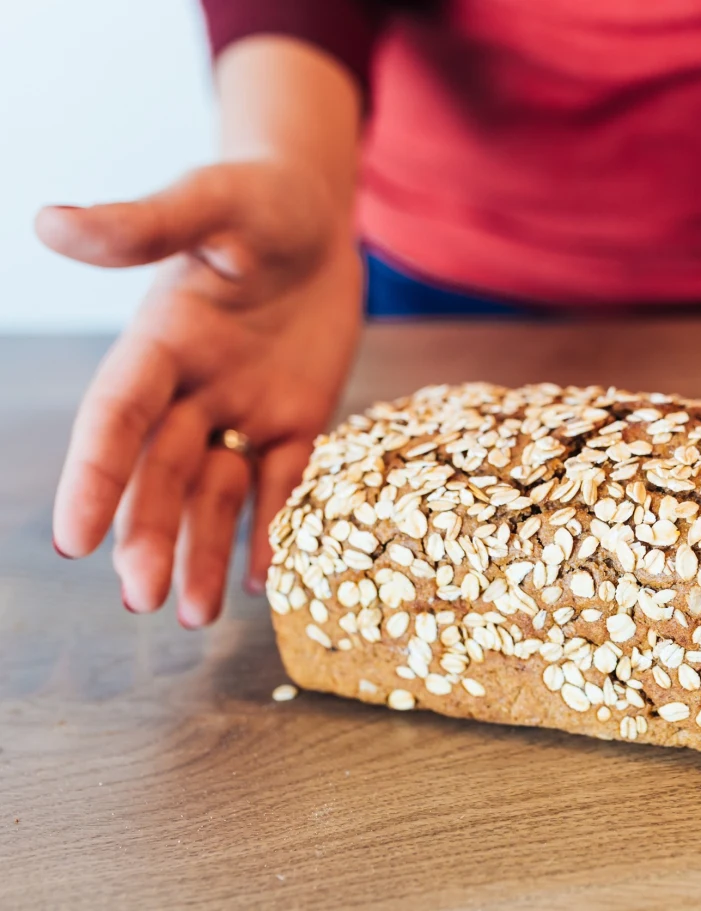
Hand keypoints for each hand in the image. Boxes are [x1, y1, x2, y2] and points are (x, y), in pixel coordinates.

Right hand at [38, 160, 362, 627]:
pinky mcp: (295, 419)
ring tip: (194, 616)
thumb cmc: (259, 200)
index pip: (117, 417)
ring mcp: (243, 408)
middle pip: (163, 472)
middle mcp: (192, 387)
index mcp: (159, 341)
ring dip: (202, 550)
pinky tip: (261, 579)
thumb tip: (49, 223)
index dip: (94, 475)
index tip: (71, 537)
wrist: (320, 215)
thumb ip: (143, 226)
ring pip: (215, 491)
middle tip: (144, 600)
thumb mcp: (211, 203)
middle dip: (150, 534)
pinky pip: (282, 482)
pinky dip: (272, 527)